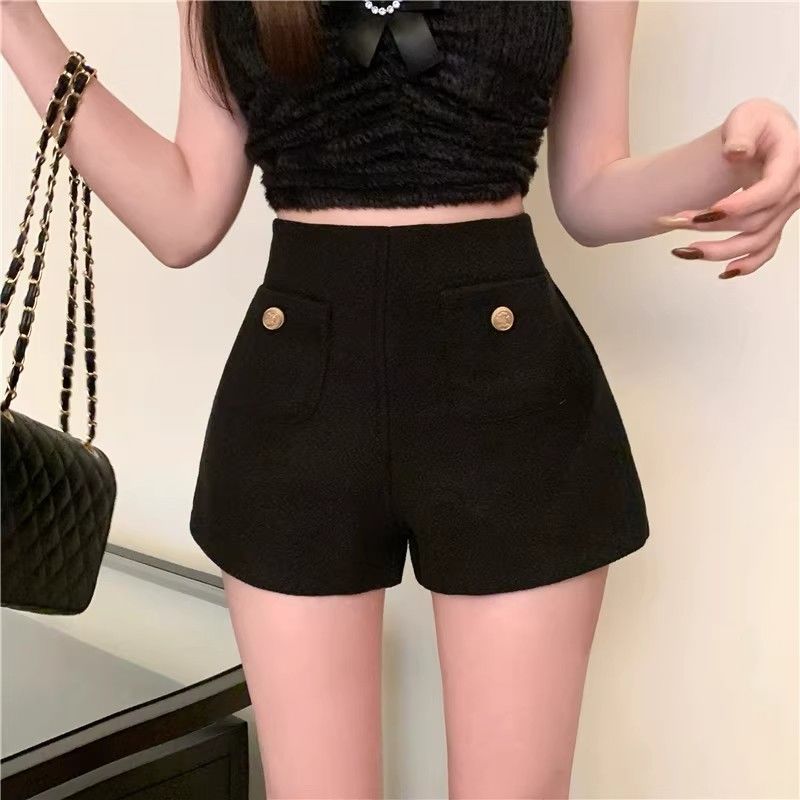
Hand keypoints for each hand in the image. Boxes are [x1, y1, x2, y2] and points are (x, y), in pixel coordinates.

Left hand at [659, 97, 799, 278]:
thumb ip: (741, 132)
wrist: (760, 135)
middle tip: (674, 220)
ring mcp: (785, 210)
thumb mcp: (748, 116)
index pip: (771, 190)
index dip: (741, 205)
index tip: (709, 211)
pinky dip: (747, 265)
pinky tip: (723, 272)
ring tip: (683, 251)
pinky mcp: (774, 222)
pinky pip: (766, 250)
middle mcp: (794, 190)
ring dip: (719, 251)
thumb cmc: (754, 124)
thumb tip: (738, 151)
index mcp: (792, 161)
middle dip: (711, 225)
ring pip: (756, 241)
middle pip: (756, 220)